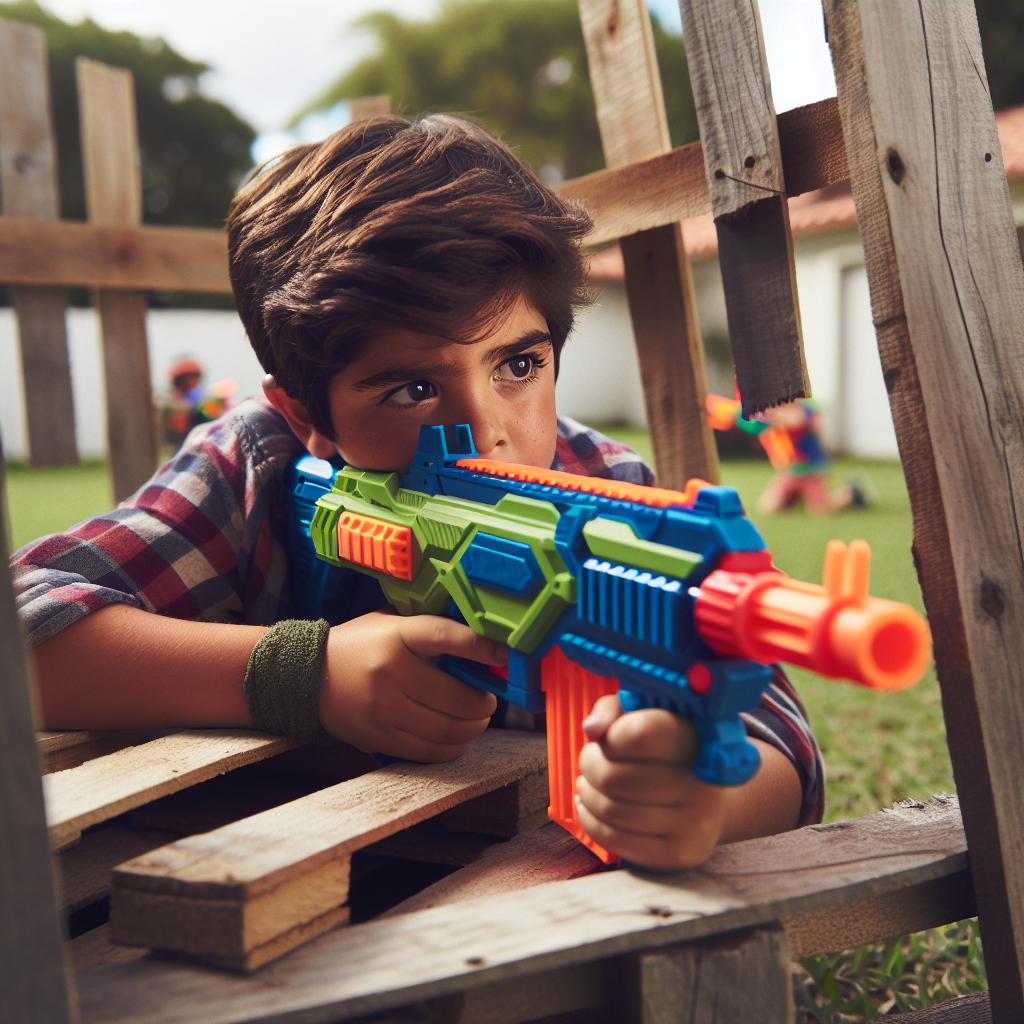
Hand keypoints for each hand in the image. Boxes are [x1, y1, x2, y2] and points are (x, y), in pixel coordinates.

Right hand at [319, 610, 502, 760]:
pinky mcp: (380, 738)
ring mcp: (385, 711)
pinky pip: (430, 751)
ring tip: (477, 718)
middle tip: (488, 700)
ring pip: (448, 730)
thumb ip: (428, 630)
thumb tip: (481, 643)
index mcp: (395, 636)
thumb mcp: (390, 624)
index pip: (446, 637)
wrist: (307, 679)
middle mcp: (391, 674)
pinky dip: (454, 747)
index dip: (481, 647)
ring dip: (474, 727)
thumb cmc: (359, 646)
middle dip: (484, 703)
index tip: (504, 654)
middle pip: (456, 698)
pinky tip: (459, 737)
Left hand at [575, 695, 727, 869]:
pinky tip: (590, 806)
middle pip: (614, 777)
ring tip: (589, 783)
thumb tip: (592, 729)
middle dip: (589, 764)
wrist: (708, 797)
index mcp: (694, 739)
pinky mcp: (680, 854)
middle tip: (590, 759)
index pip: (639, 733)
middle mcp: (701, 783)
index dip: (611, 736)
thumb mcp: (643, 712)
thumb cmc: (664, 748)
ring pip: (610, 810)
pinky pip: (615, 840)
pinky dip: (590, 821)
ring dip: (587, 793)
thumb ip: (612, 710)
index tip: (609, 737)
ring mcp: (694, 823)